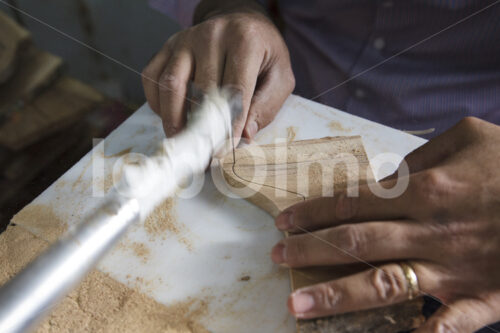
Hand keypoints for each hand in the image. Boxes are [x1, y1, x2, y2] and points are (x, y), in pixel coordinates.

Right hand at [141, 6, 294, 140]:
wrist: (241, 20)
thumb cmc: (263, 54)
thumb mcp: (280, 77)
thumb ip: (266, 106)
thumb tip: (244, 135)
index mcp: (244, 40)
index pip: (235, 89)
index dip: (230, 123)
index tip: (225, 149)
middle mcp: (211, 35)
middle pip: (202, 89)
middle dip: (203, 127)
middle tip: (204, 153)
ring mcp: (185, 39)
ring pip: (170, 84)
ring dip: (173, 118)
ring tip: (182, 140)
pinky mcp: (168, 46)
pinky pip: (152, 77)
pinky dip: (157, 103)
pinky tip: (170, 117)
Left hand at [271, 117, 499, 332]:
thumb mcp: (468, 137)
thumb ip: (419, 157)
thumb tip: (382, 177)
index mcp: (425, 189)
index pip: (351, 202)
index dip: (313, 212)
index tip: (284, 221)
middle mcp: (429, 231)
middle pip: (355, 242)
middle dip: (310, 251)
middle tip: (276, 257)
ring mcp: (453, 269)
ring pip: (382, 283)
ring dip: (336, 296)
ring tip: (298, 306)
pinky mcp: (482, 298)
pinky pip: (449, 325)